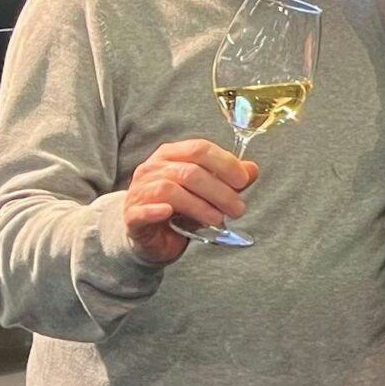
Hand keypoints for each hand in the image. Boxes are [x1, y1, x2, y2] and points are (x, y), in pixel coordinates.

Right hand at [121, 140, 256, 264]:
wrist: (151, 236)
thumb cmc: (181, 209)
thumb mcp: (209, 193)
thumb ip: (229, 181)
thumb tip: (252, 169)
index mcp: (171, 155)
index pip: (199, 149)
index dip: (224, 163)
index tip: (243, 180)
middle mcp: (153, 169)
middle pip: (189, 171)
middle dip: (219, 191)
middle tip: (238, 209)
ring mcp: (139, 191)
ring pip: (170, 189)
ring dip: (199, 205)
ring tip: (218, 219)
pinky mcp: (132, 216)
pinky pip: (141, 210)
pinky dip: (156, 210)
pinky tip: (170, 213)